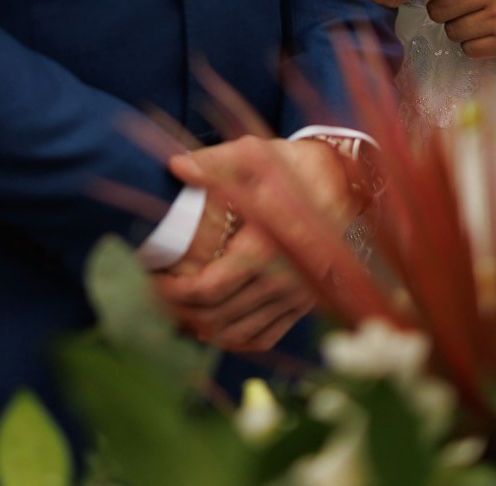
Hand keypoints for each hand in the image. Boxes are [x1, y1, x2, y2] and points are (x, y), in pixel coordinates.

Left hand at [153, 137, 355, 351]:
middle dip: (179, 312)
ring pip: (238, 334)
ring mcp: (296, 296)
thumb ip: (214, 163)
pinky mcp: (303, 304)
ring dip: (201, 329)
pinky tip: (211, 328)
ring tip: (175, 313)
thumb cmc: (293, 166)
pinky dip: (233, 340)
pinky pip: (264, 338)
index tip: (152, 280)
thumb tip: (177, 166)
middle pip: (218, 317)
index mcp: (266, 246)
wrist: (344, 183)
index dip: (173, 292)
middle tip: (153, 298)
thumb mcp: (253, 154)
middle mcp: (284, 279)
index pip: (209, 288)